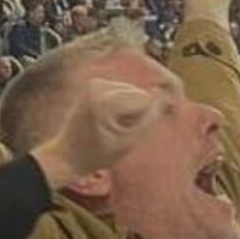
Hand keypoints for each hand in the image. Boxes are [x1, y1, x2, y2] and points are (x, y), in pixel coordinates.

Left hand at [31, 79, 166, 189]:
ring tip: (118, 128)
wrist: (66, 155)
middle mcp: (99, 86)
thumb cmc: (94, 155)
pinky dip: (125, 104)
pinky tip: (113, 120)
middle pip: (140, 92)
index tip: (173, 112)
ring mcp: (96, 83)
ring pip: (134, 90)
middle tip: (132, 132)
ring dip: (134, 107)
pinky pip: (123, 91)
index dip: (161, 105)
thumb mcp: (128, 142)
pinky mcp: (95, 84)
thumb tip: (166, 95)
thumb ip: (150, 117)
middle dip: (144, 109)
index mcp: (105, 101)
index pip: (146, 97)